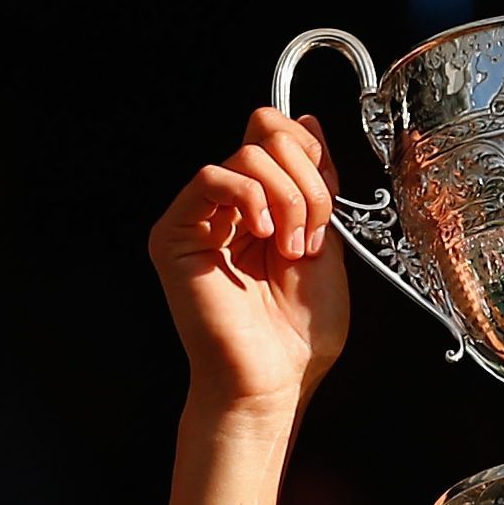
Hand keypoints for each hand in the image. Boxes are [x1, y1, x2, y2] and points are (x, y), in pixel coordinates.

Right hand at [152, 106, 351, 413]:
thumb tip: (308, 122)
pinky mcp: (176, 233)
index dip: (311, 157)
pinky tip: (263, 236)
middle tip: (310, 237)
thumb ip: (318, 182)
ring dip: (286, 199)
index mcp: (263, 206)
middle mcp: (227, 206)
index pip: (278, 136)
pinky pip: (211, 177)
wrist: (274, 381)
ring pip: (245, 155)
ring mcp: (199, 217)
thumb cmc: (297, 333)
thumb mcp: (327, 241)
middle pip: (264, 135)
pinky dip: (249, 198)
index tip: (328, 212)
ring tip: (290, 250)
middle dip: (304, 181)